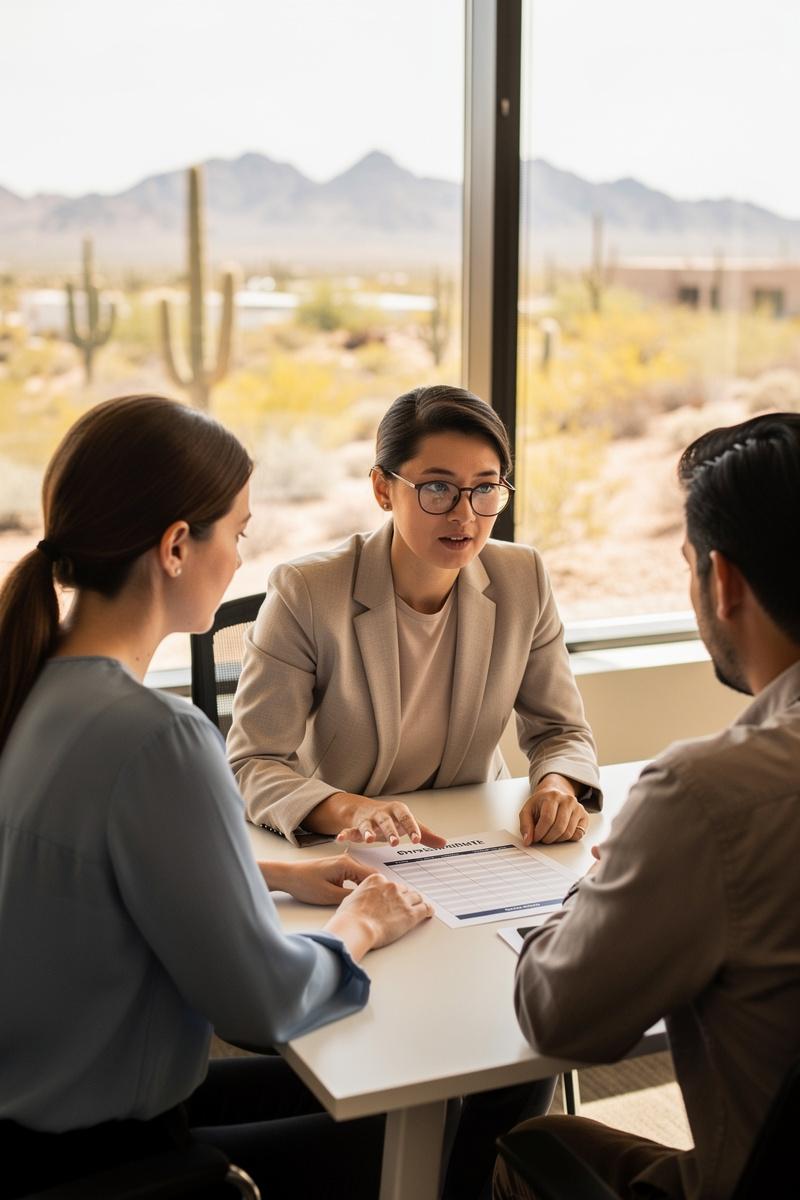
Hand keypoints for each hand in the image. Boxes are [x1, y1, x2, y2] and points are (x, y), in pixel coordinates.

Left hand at [259, 854, 374, 904]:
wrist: (287, 876)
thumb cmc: (304, 883)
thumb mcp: (329, 896)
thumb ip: (351, 897)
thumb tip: (366, 901)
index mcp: (347, 864)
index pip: (373, 876)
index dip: (381, 889)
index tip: (387, 902)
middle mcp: (347, 860)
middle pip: (370, 876)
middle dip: (375, 889)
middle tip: (382, 905)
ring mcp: (342, 863)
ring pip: (362, 877)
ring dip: (367, 888)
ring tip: (372, 903)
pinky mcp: (338, 868)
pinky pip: (355, 876)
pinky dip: (359, 886)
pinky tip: (359, 897)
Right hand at [308, 791, 446, 847]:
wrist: (366, 809)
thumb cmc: (391, 818)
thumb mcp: (408, 824)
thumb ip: (425, 834)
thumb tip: (443, 843)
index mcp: (398, 811)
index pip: (407, 818)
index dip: (412, 828)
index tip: (417, 839)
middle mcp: (383, 814)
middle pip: (387, 822)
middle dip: (390, 831)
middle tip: (395, 842)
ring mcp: (368, 820)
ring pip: (368, 825)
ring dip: (368, 831)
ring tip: (369, 840)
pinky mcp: (356, 826)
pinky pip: (349, 830)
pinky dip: (345, 833)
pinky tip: (340, 838)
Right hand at [324, 872, 433, 960]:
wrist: (356, 927)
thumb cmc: (349, 917)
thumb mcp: (351, 899)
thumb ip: (362, 896)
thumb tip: (362, 901)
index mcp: (376, 880)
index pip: (389, 884)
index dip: (391, 893)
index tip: (392, 897)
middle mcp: (391, 887)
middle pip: (403, 890)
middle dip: (403, 898)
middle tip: (402, 906)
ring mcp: (402, 899)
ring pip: (415, 898)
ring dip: (416, 903)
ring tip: (418, 907)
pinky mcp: (410, 914)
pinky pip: (425, 909)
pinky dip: (428, 910)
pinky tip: (429, 912)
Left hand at [519, 773, 588, 844]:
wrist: (555, 794)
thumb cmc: (541, 803)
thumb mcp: (528, 810)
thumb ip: (525, 825)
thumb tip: (527, 841)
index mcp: (552, 796)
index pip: (547, 819)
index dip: (540, 832)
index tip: (535, 838)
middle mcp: (568, 800)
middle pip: (559, 827)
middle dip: (548, 838)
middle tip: (542, 839)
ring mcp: (578, 808)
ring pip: (569, 833)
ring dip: (557, 840)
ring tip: (550, 835)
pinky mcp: (585, 816)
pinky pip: (578, 834)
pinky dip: (568, 839)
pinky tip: (561, 833)